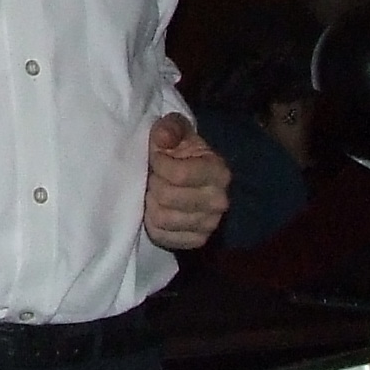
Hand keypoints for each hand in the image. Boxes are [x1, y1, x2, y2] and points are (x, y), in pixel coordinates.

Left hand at [144, 113, 231, 250]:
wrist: (194, 180)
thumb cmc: (183, 153)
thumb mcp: (178, 132)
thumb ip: (170, 128)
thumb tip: (162, 137)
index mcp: (218, 172)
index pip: (178, 174)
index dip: (158, 163)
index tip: (156, 157)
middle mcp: (218, 201)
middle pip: (167, 197)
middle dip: (153, 184)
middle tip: (152, 177)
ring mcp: (209, 224)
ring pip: (162, 218)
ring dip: (150, 203)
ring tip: (153, 193)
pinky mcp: (196, 240)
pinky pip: (162, 236)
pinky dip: (153, 224)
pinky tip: (156, 210)